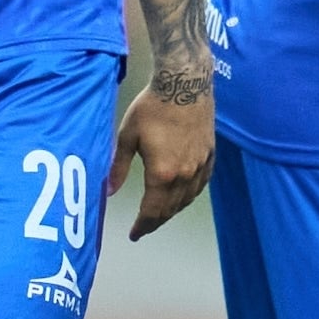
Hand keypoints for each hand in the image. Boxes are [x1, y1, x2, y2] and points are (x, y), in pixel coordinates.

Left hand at [114, 68, 216, 238]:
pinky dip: (190, 195)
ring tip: (160, 213)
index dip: (142, 226)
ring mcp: (200, 166)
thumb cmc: (151, 107)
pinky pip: (201, 184)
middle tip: (144, 227)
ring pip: (187, 199)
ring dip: (172, 210)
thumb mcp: (127, 136)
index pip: (152, 211)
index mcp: (162, 174)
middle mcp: (184, 175)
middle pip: (170, 209)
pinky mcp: (210, 155)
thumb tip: (109, 191)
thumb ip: (119, 167)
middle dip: (155, 221)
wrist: (185, 84)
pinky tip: (183, 195)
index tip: (134, 234)